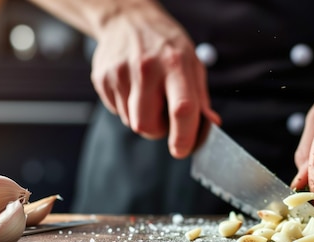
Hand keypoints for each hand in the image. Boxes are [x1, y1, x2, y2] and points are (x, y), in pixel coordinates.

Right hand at [90, 2, 219, 157]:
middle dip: (158, 132)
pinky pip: (116, 111)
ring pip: (131, 122)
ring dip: (143, 119)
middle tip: (165, 117)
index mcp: (175, 64)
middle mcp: (145, 68)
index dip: (183, 136)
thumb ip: (200, 98)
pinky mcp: (102, 78)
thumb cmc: (166, 45)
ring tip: (149, 95)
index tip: (182, 150)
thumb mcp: (192, 63)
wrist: (128, 19)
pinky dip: (128, 108)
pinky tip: (133, 88)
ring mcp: (120, 73)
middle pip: (146, 126)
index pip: (182, 109)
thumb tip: (211, 124)